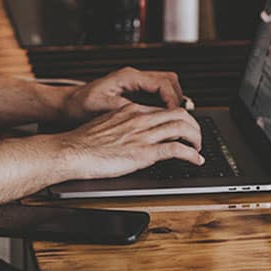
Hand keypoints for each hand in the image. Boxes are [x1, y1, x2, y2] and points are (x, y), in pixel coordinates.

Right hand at [52, 103, 203, 180]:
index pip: (163, 109)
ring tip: (199, 148)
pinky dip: (192, 155)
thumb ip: (121, 125)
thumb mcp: (105, 125)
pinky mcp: (144, 153)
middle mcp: (140, 119)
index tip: (183, 127)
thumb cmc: (82, 142)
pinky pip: (177, 150)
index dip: (178, 118)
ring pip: (183, 127)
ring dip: (196, 139)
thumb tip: (129, 133)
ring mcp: (143, 135)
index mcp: (130, 111)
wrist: (72, 151)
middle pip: (179, 113)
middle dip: (194, 125)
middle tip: (196, 137)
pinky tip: (196, 160)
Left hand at [62, 67, 182, 122]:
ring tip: (174, 121)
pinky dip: (163, 106)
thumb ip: (124, 109)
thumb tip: (145, 114)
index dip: (173, 100)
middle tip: (181, 119)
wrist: (66, 106)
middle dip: (178, 99)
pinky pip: (156, 95)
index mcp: (128, 77)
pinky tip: (162, 121)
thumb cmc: (79, 106)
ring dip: (172, 102)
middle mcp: (134, 77)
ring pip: (165, 87)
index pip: (163, 83)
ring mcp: (134, 84)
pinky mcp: (133, 93)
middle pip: (170, 81)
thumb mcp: (101, 108)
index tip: (177, 116)